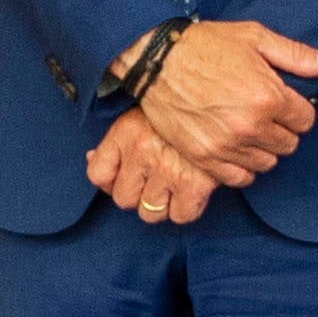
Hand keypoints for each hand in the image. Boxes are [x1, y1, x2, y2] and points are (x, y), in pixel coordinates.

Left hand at [85, 109, 218, 224]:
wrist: (226, 101)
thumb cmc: (182, 109)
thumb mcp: (144, 113)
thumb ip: (117, 139)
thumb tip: (91, 158)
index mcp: (126, 131)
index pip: (98, 174)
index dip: (109, 182)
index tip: (122, 177)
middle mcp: (143, 151)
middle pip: (123, 199)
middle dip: (138, 194)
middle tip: (155, 180)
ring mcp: (168, 170)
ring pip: (150, 212)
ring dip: (161, 203)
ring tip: (174, 184)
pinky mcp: (196, 184)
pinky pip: (180, 216)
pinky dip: (186, 208)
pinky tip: (192, 190)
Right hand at [137, 18, 317, 179]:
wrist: (156, 60)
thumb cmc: (205, 45)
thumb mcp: (255, 38)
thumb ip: (297, 55)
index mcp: (269, 96)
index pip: (306, 121)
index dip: (296, 110)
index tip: (282, 103)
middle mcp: (251, 126)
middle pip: (289, 144)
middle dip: (281, 129)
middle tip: (263, 114)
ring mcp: (227, 145)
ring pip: (266, 163)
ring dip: (263, 149)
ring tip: (248, 130)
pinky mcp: (205, 157)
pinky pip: (239, 178)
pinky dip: (242, 168)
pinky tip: (236, 149)